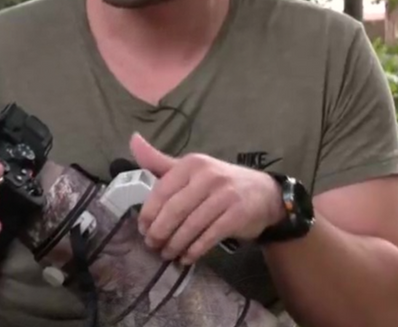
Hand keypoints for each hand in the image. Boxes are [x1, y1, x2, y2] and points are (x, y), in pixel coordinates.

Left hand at [128, 132, 285, 265]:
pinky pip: (209, 237)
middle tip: (151, 244)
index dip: (149, 213)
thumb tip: (133, 140)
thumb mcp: (190, 169)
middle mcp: (208, 177)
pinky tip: (186, 257)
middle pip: (175, 210)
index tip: (142, 228)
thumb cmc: (219, 182)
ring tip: (166, 254)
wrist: (264, 194)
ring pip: (191, 226)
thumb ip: (160, 161)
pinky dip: (194, 250)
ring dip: (175, 244)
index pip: (162, 190)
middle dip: (159, 231)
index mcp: (192, 164)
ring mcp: (224, 196)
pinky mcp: (237, 216)